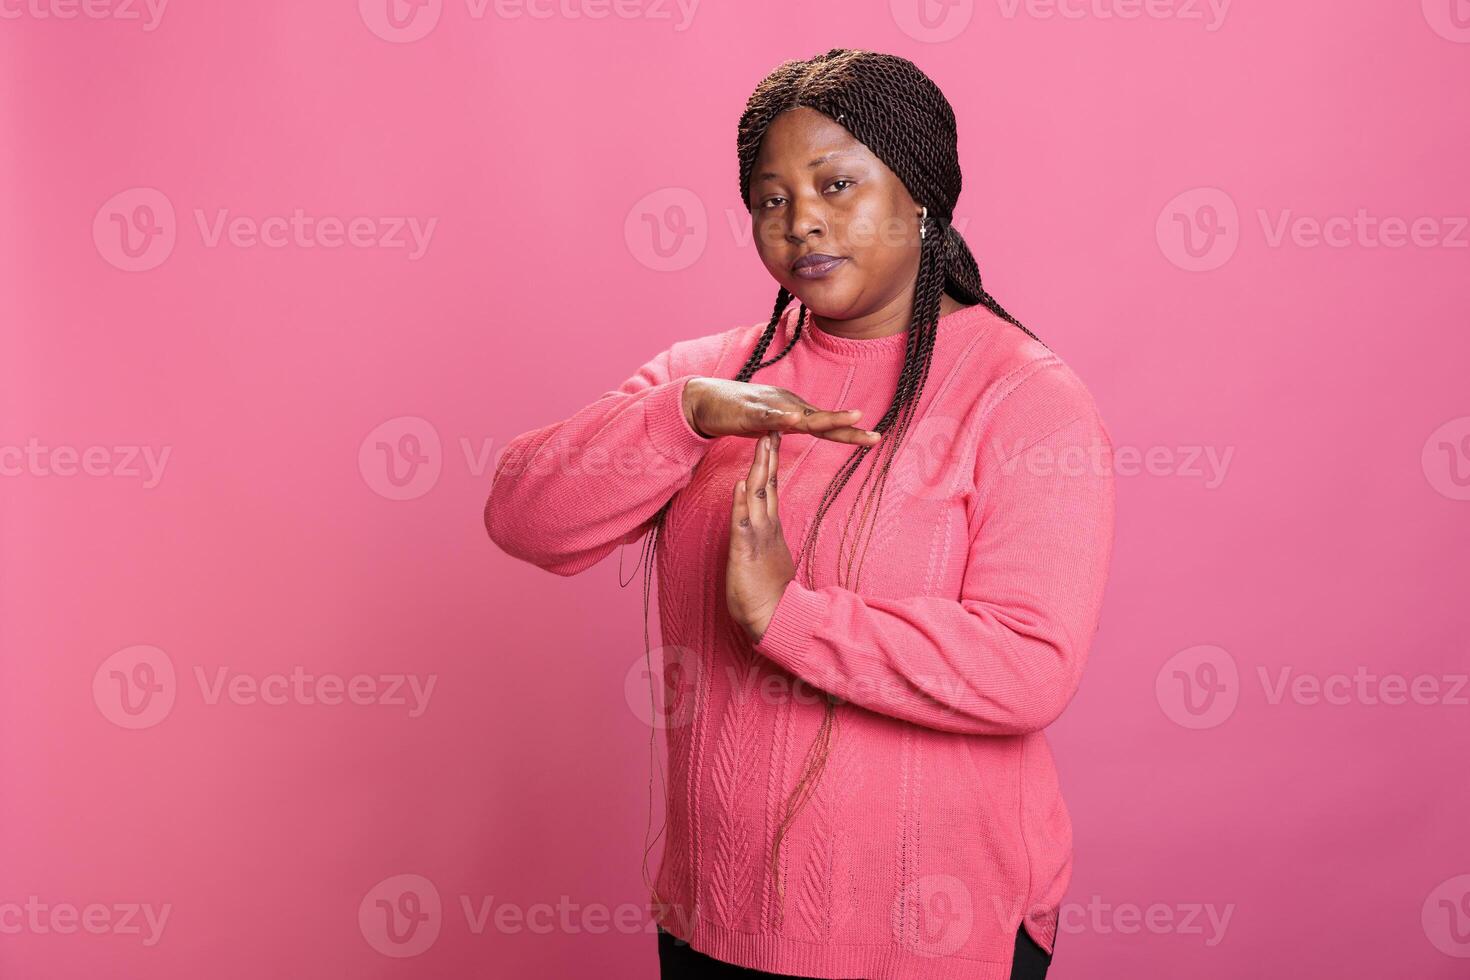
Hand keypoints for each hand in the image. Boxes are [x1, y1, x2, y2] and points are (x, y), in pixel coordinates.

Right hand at [685, 378, 881, 445]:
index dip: (849, 432)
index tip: (873, 439)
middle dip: (848, 427)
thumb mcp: (766, 423)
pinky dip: (782, 417)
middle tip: (875, 436)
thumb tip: (798, 427)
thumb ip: (783, 426)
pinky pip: (767, 415)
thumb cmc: (736, 411)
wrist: (704, 401)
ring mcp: (768, 407)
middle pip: (821, 420)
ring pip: (801, 415)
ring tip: (851, 418)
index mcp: (792, 412)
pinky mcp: (748, 411)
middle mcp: (786, 406)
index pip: (825, 425)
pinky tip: (795, 419)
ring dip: (826, 418)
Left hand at [726, 431, 793, 642]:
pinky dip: (740, 502)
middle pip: (767, 483)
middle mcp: (767, 526)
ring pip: (758, 496)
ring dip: (758, 468)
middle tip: (772, 425)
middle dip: (768, 453)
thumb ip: (768, 536)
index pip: (771, 486)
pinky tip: (739, 484)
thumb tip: (765, 522)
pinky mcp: (745, 551)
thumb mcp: (770, 556)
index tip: (772, 437)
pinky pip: (742, 522)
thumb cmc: (770, 591)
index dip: (770, 461)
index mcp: (772, 527)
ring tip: (761, 442)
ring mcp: (758, 537)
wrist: (775, 617)